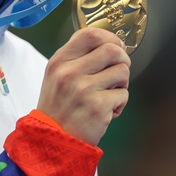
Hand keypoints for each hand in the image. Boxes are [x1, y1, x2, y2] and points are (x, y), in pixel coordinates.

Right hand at [36, 27, 130, 145]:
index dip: (109, 37)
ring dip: (122, 83)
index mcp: (60, 61)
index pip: (90, 34)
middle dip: (123, 60)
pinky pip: (123, 95)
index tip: (116, 45)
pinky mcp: (98, 107)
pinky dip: (119, 104)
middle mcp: (70, 72)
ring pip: (122, 71)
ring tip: (109, 94)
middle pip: (112, 50)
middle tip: (118, 72)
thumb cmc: (58, 108)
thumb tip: (114, 45)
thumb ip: (79, 58)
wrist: (53, 141)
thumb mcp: (57, 76)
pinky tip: (106, 111)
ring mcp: (84, 89)